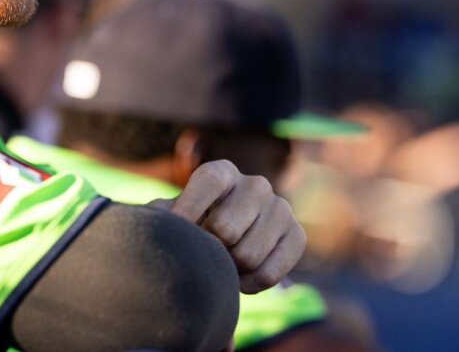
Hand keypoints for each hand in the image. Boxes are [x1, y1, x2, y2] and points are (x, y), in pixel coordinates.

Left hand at [149, 160, 305, 293]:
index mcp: (222, 172)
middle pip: (226, 228)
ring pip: (248, 255)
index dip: (190, 209)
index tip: (175, 231)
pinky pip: (270, 273)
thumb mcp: (171, 217)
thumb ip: (161, 217)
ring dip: (228, 270)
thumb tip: (163, 226)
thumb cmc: (190, 229)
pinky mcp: (297, 235)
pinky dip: (249, 285)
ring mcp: (281, 208)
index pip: (209, 182)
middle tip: (203, 254)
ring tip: (220, 266)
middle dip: (209, 249)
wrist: (224, 246)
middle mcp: (256, 184)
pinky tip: (239, 280)